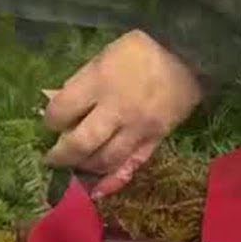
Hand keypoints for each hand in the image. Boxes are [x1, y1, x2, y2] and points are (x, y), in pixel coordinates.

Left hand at [43, 30, 201, 197]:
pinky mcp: (156, 139)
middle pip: (80, 143)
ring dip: (84, 167)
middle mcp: (117, 110)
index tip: (51, 122)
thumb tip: (53, 102)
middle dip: (60, 155)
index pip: (62, 111)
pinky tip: (97, 190)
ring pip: (105, 160)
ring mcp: (138, 128)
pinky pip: (132, 165)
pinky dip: (113, 181)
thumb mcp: (103, 57)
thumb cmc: (140, 50)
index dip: (50, 120)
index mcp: (100, 83)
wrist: (190, 54)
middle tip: (51, 158)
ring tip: (75, 165)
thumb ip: (79, 83)